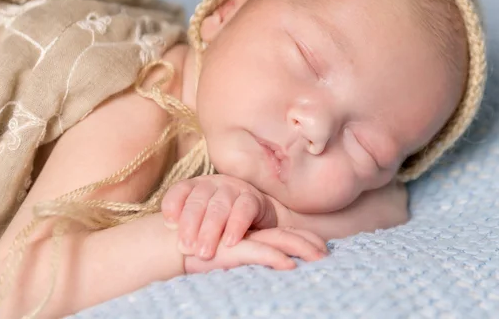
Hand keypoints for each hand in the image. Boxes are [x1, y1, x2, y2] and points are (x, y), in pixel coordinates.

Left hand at [161, 174, 276, 259]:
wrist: (259, 222)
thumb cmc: (221, 226)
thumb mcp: (200, 225)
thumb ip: (186, 229)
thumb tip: (173, 245)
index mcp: (196, 186)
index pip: (179, 190)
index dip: (172, 205)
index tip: (168, 225)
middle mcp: (213, 183)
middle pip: (198, 201)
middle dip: (190, 225)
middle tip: (186, 249)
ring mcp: (234, 188)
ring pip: (219, 205)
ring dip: (210, 230)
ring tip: (204, 252)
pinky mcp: (254, 198)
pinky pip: (244, 209)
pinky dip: (236, 225)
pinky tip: (229, 242)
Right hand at [184, 227, 327, 273]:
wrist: (170, 244)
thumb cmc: (198, 249)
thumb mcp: (227, 252)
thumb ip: (247, 252)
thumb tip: (273, 264)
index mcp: (252, 232)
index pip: (285, 233)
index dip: (305, 238)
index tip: (323, 248)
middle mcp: (250, 231)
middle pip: (287, 235)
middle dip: (309, 243)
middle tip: (328, 255)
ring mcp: (243, 237)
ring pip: (280, 240)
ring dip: (300, 249)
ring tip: (319, 259)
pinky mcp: (231, 246)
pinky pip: (258, 252)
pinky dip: (275, 259)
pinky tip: (289, 266)